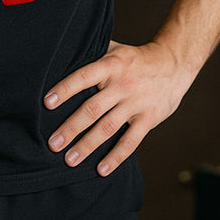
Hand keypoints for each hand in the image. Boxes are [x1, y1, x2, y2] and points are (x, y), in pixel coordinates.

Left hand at [44, 40, 194, 175]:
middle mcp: (122, 84)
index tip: (47, 103)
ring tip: (70, 160)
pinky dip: (116, 156)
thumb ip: (91, 53)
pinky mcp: (148, 118)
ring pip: (108, 127)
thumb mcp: (114, 49)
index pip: (84, 77)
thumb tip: (60, 55)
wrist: (173, 64)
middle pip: (92, 108)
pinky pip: (131, 141)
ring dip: (88, 145)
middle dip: (71, 128)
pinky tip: (101, 170)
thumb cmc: (134, 59)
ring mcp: (136, 103)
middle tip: (52, 144)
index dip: (65, 89)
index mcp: (111, 65)